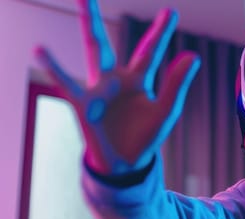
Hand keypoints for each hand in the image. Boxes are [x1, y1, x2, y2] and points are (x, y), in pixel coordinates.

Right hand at [35, 0, 199, 174]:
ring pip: (90, 51)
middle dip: (94, 17)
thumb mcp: (166, 110)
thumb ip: (177, 83)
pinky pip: (67, 82)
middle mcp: (114, 78)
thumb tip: (193, 55)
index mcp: (137, 80)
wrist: (125, 164)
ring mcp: (97, 88)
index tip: (170, 11)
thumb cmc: (144, 137)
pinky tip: (41, 50)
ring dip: (85, 27)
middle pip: (103, 41)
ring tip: (79, 1)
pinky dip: (54, 67)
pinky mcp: (83, 103)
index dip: (160, 31)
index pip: (148, 50)